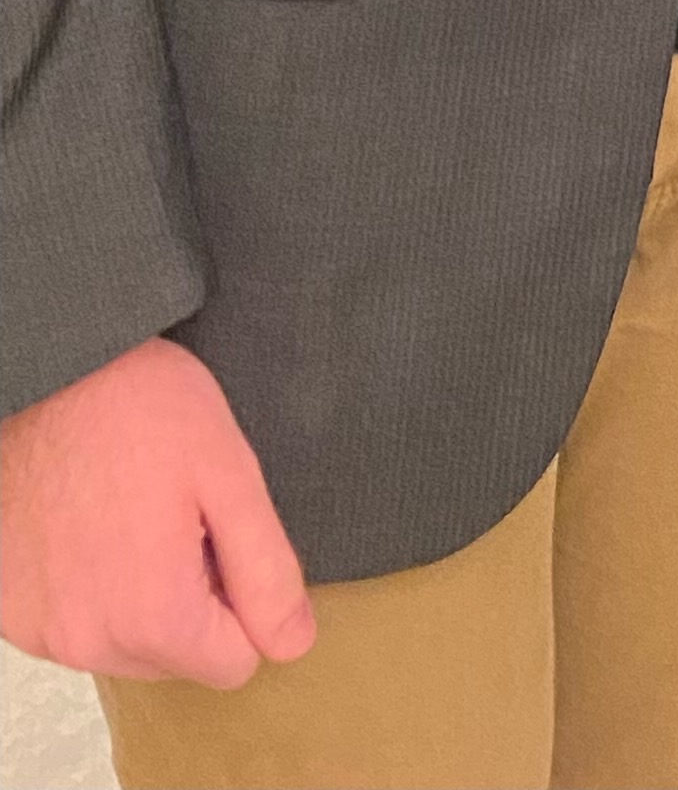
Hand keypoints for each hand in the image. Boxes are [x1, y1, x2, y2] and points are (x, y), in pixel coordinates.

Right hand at [0, 338, 312, 685]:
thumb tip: (293, 643)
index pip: (234, 663)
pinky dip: (90, 589)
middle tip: (177, 516)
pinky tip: (91, 526)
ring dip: (141, 596)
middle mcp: (86, 642)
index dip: (242, 598)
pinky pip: (74, 626)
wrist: (51, 369)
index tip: (221, 535)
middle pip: (177, 659)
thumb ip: (267, 572)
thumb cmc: (139, 408)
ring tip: (133, 514)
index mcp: (152, 617)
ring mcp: (40, 631)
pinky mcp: (9, 611)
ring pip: (125, 646)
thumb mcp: (231, 475)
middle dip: (193, 599)